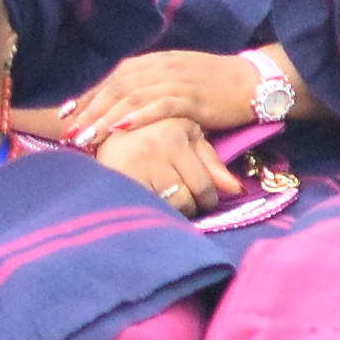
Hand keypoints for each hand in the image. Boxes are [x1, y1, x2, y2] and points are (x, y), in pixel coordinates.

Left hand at [54, 51, 264, 146]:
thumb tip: (122, 100)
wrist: (253, 81)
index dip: (87, 93)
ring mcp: (178, 82)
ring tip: (86, 136)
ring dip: (105, 117)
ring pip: (133, 97)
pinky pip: (161, 106)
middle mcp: (162, 67)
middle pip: (117, 86)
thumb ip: (151, 83)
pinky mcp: (194, 99)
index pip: (113, 76)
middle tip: (68, 130)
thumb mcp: (178, 76)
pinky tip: (121, 128)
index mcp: (157, 61)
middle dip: (89, 109)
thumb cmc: (215, 83)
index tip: (65, 112)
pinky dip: (139, 116)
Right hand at [84, 114, 240, 213]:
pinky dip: (152, 209)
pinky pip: (145, 208)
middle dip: (191, 207)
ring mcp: (133, 168)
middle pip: (186, 201)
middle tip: (187, 200)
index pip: (204, 186)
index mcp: (176, 138)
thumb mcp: (187, 135)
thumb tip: (237, 190)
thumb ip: (212, 162)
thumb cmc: (154, 130)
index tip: (205, 199)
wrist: (103, 129)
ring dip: (172, 211)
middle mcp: (154, 152)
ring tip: (168, 198)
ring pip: (164, 209)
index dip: (208, 199)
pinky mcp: (116, 182)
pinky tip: (151, 198)